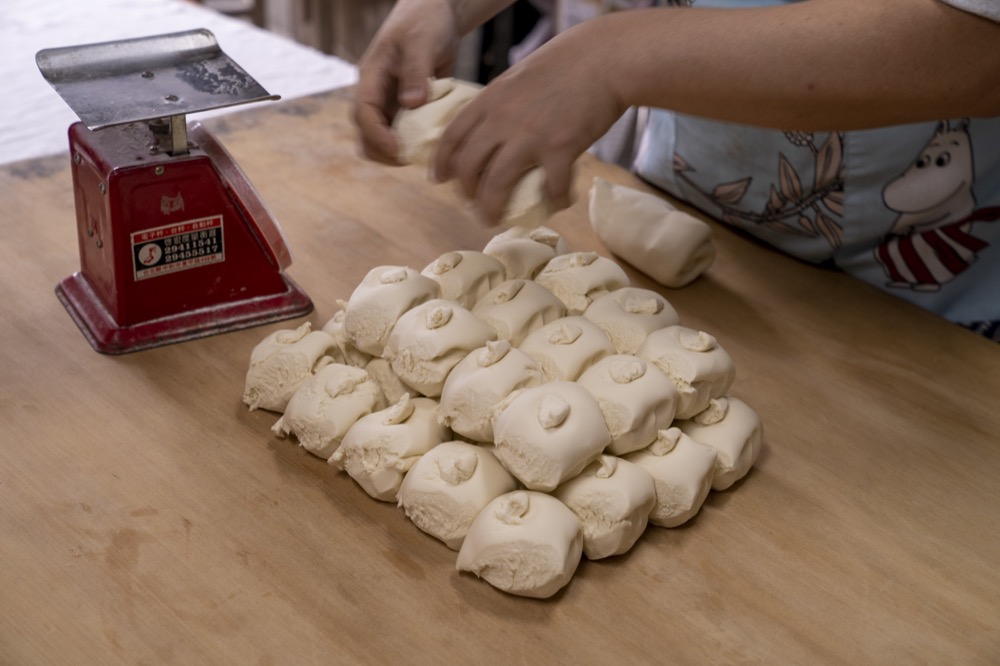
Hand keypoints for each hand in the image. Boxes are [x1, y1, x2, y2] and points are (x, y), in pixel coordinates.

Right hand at [353, 0, 461, 163]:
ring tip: (421, 155)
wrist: (437, 13)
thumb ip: (416, 71)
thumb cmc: (425, 21)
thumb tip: (412, 104)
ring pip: (384, 138)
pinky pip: (406, 133)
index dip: (376, 135)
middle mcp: (378, 93)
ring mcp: (392, 102)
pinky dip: (415, 143)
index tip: (396, 149)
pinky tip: (432, 146)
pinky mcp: (409, 108)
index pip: (363, 113)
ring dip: (398, 151)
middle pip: (366, 133)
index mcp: (372, 76)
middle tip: (410, 158)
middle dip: (383, 151)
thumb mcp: (421, 41)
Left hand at [433, 22, 626, 223]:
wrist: (605, 57)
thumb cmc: (566, 63)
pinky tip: (558, 204)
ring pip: (497, 184)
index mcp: (490, 100)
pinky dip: (554, 201)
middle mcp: (502, 120)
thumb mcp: (518, 77)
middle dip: (466, 193)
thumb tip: (494, 129)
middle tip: (474, 204)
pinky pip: (552, 187)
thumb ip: (501, 103)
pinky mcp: (560, 148)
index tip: (440, 179)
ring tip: (495, 219)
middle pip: (469, 167)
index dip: (442, 163)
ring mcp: (530, 136)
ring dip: (492, 208)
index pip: (452, 137)